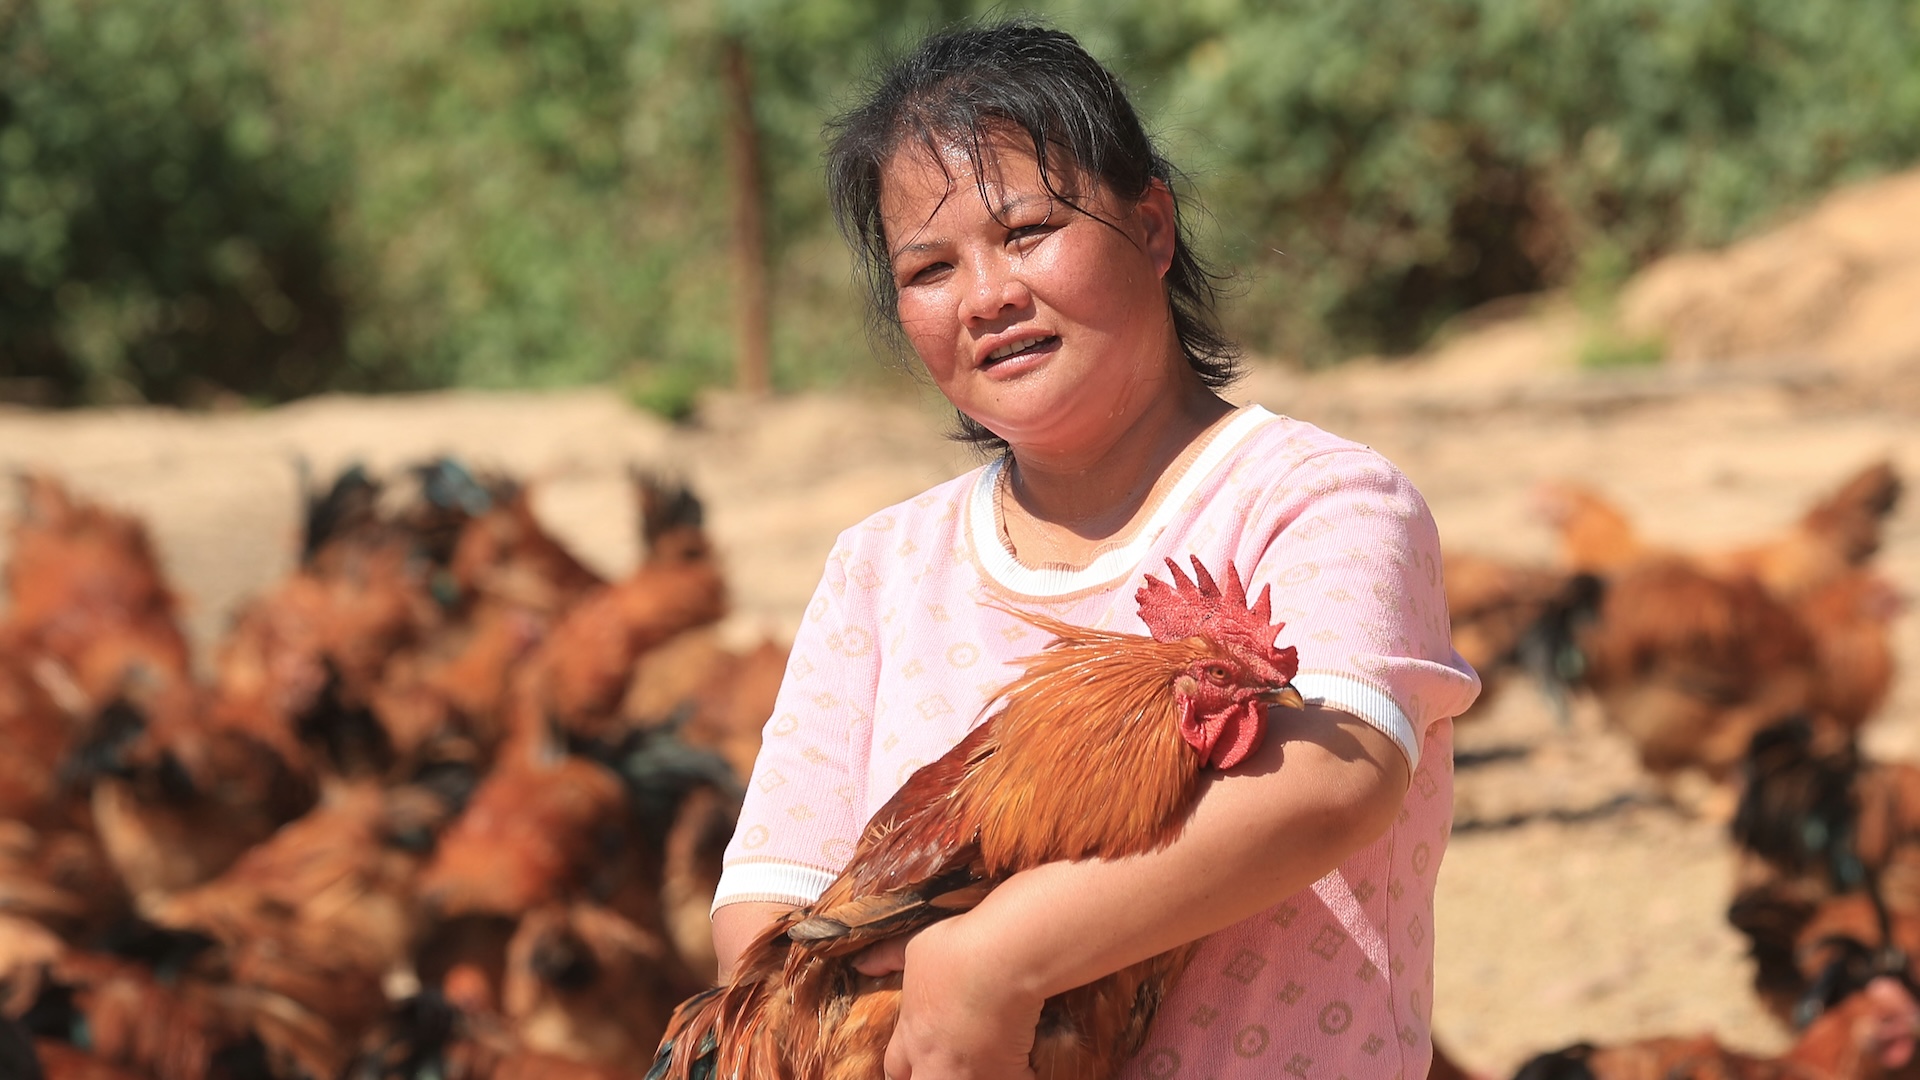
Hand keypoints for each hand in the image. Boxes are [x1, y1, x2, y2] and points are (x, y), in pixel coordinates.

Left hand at [853, 916, 1040, 1079]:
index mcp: (911, 1035)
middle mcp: (935, 1063)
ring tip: (991, 1065)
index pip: (895, 1067)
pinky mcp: (1006, 1074)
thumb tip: (861, 964)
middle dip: (933, 1077)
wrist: (999, 961)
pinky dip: (1020, 1074)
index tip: (920, 1060)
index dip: (905, 1068)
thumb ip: (887, 959)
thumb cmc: (955, 950)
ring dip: (978, 1077)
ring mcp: (971, 1074)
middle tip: (952, 1068)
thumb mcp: (914, 948)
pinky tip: (1026, 1065)